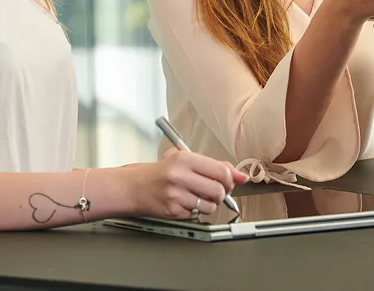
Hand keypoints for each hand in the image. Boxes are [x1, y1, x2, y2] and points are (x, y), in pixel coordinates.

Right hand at [126, 148, 246, 219]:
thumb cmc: (159, 173)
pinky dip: (195, 212)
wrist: (133, 187)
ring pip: (210, 206)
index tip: (229, 182)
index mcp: (184, 159)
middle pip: (219, 191)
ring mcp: (176, 194)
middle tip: (213, 191)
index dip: (230, 179)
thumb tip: (240, 175)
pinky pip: (197, 215)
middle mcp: (180, 175)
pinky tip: (185, 203)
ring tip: (196, 197)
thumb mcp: (184, 160)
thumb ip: (213, 166)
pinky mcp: (173, 210)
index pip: (221, 171)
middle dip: (221, 194)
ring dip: (208, 204)